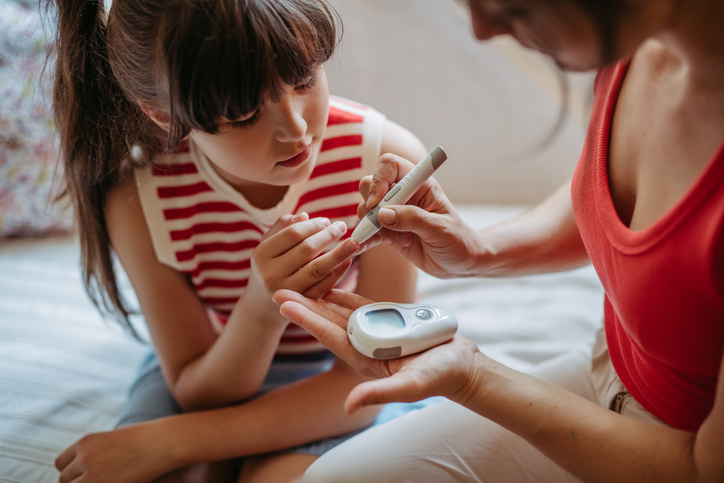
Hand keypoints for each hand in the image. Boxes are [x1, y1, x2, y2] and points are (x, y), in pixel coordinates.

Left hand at [55, 424, 169, 482]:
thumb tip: (84, 469)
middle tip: (98, 479)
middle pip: (64, 479)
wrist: (162, 443)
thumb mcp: (113, 440)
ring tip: (107, 479)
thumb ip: (95, 452)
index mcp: (85, 442)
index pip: (61, 463)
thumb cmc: (144, 440)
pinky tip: (114, 481)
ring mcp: (92, 474)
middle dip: (77, 481)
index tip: (83, 475)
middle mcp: (84, 457)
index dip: (71, 471)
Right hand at [245, 212, 359, 320]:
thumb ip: (282, 227)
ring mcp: (287, 291)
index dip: (313, 225)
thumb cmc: (267, 268)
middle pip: (307, 250)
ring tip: (353, 243)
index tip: (327, 220)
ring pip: (317, 269)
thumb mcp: (267, 246)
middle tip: (343, 227)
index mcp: (261, 255)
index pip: (293, 234)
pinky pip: (323, 287)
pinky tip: (347, 261)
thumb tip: (305, 216)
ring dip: (338, 254)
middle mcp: (271, 274)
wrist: (261, 306)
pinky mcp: (301, 304)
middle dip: (328, 236)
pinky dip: (337, 273)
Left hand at [273, 288, 481, 413]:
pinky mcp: (390, 322)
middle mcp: (365, 344)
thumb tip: (348, 406)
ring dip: (320, 297)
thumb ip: (379, 394)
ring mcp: (376, 332)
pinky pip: (363, 306)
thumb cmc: (439, 377)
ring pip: (342, 312)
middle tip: (277, 289)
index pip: (328, 335)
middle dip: (304, 305)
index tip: (283, 304)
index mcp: (364, 358)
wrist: (462, 366)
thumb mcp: (410, 386)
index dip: (305, 319)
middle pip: (328, 321)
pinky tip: (332, 286)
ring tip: (300, 283)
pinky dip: (347, 295)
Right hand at [356, 154, 484, 278]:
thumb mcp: (439, 229)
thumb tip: (382, 214)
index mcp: (419, 184)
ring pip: (366, 210)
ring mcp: (393, 212)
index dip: (379, 180)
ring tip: (404, 240)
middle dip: (372, 207)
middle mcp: (403, 194)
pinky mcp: (387, 231)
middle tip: (387, 225)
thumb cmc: (457, 240)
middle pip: (370, 185)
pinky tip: (364, 246)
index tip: (377, 202)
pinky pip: (367, 230)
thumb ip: (412, 219)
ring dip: (377, 228)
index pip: (390, 165)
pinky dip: (364, 238)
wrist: (459, 262)